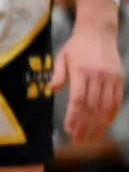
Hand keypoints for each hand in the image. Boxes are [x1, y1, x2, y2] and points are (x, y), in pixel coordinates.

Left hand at [55, 4, 123, 140]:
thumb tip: (51, 89)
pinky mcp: (119, 80)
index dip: (74, 117)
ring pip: (106, 107)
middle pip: (92, 107)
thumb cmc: (77, 47)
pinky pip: (117, 102)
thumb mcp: (63, 56)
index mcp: (80, 71)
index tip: (69, 129)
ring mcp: (110, 78)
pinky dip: (111, 115)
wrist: (98, 32)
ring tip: (91, 137)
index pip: (78, 99)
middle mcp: (96, 75)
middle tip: (78, 139)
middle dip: (85, 125)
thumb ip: (58, 74)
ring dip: (99, 125)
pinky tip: (105, 125)